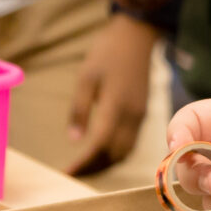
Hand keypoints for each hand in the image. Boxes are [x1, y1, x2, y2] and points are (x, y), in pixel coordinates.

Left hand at [65, 14, 158, 175]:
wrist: (136, 36)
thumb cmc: (107, 53)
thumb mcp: (86, 77)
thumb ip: (79, 110)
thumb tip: (74, 140)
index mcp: (116, 106)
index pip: (100, 145)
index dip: (84, 163)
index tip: (67, 173)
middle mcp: (132, 116)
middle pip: (115, 155)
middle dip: (95, 168)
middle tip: (74, 174)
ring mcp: (140, 115)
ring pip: (125, 151)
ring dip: (106, 163)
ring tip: (86, 167)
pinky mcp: (142, 112)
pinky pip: (131, 142)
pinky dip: (116, 153)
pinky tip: (102, 151)